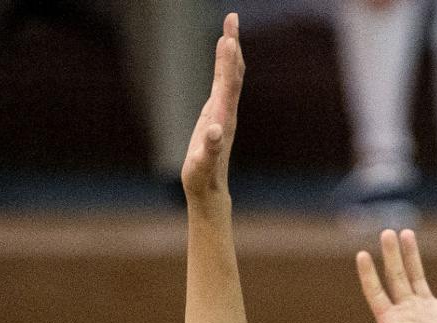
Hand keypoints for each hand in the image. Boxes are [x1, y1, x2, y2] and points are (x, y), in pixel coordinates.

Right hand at [181, 12, 243, 206]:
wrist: (210, 190)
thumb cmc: (203, 179)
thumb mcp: (202, 166)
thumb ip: (209, 150)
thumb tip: (215, 131)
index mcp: (223, 119)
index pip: (228, 85)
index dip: (227, 62)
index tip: (227, 38)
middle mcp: (227, 112)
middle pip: (234, 73)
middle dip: (233, 45)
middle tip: (232, 18)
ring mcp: (223, 112)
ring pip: (230, 76)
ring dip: (230, 51)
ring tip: (229, 28)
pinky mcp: (217, 114)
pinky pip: (223, 83)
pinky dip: (223, 64)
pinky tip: (223, 53)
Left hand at [324, 229, 436, 322]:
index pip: (375, 293)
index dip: (368, 275)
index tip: (362, 255)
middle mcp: (406, 313)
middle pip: (396, 277)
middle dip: (391, 256)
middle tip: (386, 232)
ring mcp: (427, 311)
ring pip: (419, 276)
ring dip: (413, 255)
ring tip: (407, 233)